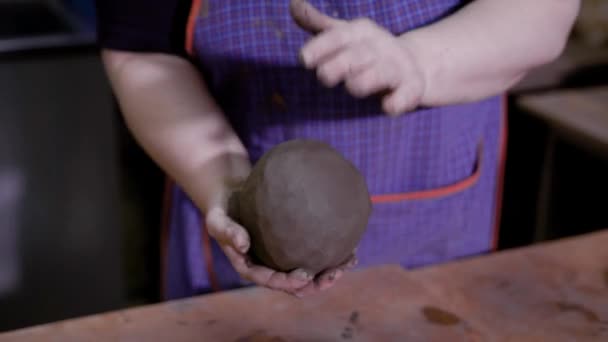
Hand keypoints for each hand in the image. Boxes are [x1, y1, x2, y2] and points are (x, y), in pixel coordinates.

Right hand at [206, 205, 357, 296]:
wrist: (230, 196)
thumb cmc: (222, 209)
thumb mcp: (216, 220)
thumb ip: (227, 231)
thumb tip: (244, 244)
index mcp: (251, 268)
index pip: (272, 281)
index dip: (290, 283)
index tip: (305, 275)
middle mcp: (269, 267)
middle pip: (296, 284)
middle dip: (317, 283)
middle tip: (335, 273)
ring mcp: (282, 258)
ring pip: (310, 272)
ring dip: (329, 271)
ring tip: (349, 261)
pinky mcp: (293, 245)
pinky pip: (313, 252)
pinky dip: (330, 252)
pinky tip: (348, 244)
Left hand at [290, 0, 426, 115]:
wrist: (413, 64)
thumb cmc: (367, 51)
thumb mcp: (344, 34)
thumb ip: (318, 23)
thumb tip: (293, 4)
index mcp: (361, 31)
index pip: (340, 36)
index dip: (321, 46)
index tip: (304, 59)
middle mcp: (380, 47)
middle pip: (359, 54)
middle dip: (341, 64)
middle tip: (323, 76)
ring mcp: (397, 68)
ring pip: (382, 73)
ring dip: (366, 80)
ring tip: (352, 86)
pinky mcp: (410, 88)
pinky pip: (406, 95)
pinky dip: (397, 101)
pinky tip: (388, 106)